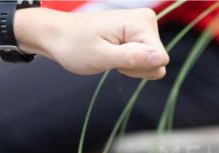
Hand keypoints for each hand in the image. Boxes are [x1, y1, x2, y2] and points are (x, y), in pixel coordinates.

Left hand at [0, 6, 168, 79]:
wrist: (58, 34)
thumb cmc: (74, 45)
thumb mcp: (102, 57)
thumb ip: (132, 58)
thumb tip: (161, 59)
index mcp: (141, 21)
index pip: (160, 59)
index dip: (138, 67)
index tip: (116, 58)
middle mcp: (146, 19)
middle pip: (157, 61)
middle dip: (134, 66)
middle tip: (110, 57)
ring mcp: (142, 26)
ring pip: (152, 62)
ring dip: (130, 65)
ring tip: (109, 53)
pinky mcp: (138, 33)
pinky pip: (144, 58)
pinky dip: (127, 61)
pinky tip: (112, 52)